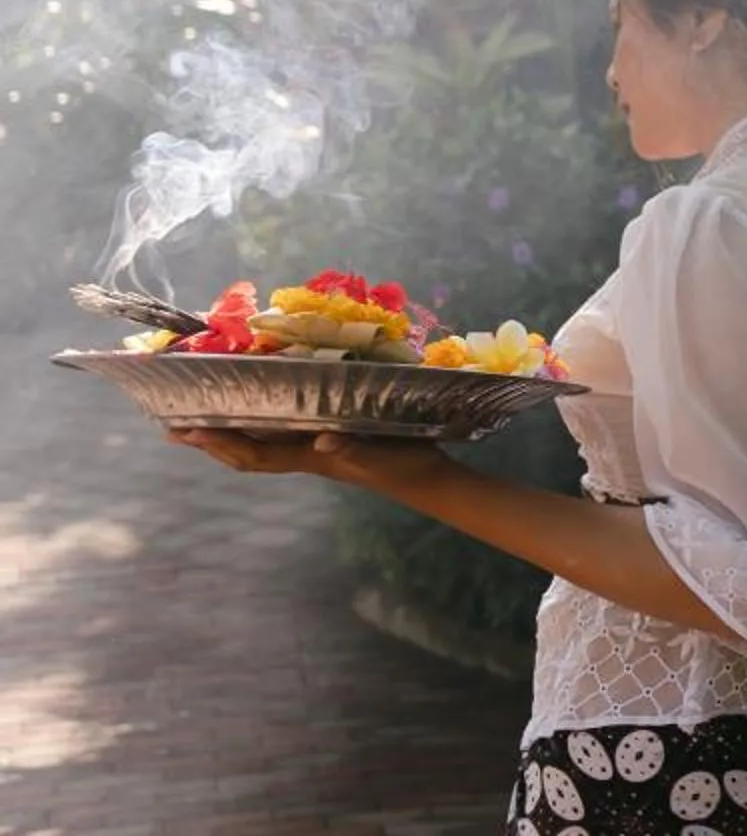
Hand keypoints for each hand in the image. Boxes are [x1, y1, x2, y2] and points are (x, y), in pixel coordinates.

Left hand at [166, 427, 446, 492]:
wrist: (426, 478)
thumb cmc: (404, 463)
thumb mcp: (382, 454)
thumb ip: (354, 449)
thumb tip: (322, 440)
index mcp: (310, 456)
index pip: (255, 454)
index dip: (221, 444)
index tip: (188, 431)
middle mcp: (303, 454)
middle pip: (246, 454)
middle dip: (209, 443)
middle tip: (171, 429)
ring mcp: (313, 450)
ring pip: (258, 447)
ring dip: (225, 438)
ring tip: (197, 425)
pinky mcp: (326, 441)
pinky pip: (278, 437)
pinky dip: (255, 429)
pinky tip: (252, 417)